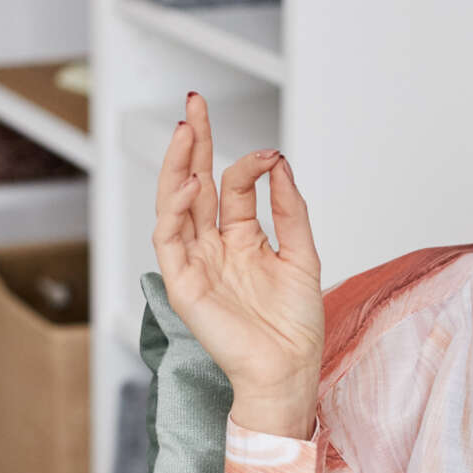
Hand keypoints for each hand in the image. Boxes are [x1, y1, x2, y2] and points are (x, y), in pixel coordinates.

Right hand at [152, 91, 323, 439]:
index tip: (270, 154)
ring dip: (176, 165)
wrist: (289, 370)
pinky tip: (189, 183)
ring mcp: (195, 262)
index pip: (232, 186)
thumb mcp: (303, 254)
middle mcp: (214, 246)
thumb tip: (279, 164)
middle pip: (194, 183)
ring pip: (174, 203)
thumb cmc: (295, 326)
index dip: (247, 163)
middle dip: (193, 141)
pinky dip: (175, 209)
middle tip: (194, 103)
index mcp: (241, 239)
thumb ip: (290, 209)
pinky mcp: (183, 284)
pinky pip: (169, 239)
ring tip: (184, 130)